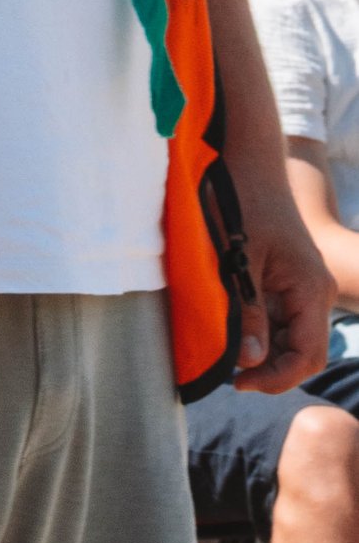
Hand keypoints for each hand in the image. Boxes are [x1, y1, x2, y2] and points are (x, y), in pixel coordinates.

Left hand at [232, 176, 334, 392]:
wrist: (247, 159)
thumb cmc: (242, 201)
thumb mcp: (238, 260)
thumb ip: (247, 311)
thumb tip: (251, 362)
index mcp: (311, 288)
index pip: (307, 356)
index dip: (277, 378)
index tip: (238, 383)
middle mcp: (315, 291)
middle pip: (301, 352)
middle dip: (268, 367)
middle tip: (228, 370)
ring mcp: (303, 285)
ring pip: (290, 337)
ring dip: (262, 349)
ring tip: (226, 347)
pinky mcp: (288, 279)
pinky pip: (280, 317)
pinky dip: (259, 328)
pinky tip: (233, 326)